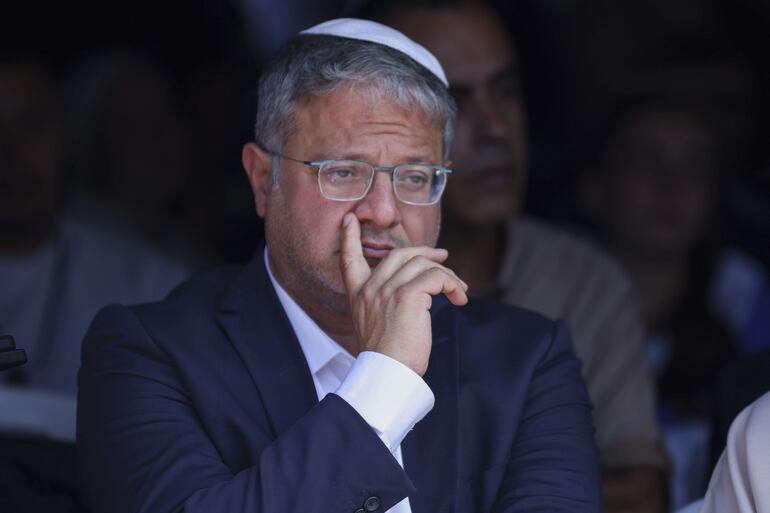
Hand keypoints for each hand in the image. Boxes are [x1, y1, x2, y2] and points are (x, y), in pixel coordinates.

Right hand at [339, 213, 467, 375]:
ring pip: (422, 264)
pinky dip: (452, 284)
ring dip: (447, 275)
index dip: (349, 236)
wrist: (386, 375)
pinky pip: (436, 277)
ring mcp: (387, 290)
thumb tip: (416, 292)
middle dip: (423, 252)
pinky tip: (459, 298)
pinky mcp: (408, 296)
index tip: (350, 219)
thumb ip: (386, 305)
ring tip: (459, 290)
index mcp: (358, 296)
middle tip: (443, 258)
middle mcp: (370, 289)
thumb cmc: (387, 359)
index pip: (349, 259)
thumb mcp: (377, 327)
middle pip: (399, 255)